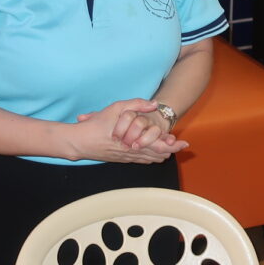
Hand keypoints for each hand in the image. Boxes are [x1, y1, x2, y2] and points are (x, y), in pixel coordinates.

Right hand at [72, 100, 188, 163]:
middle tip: (181, 146)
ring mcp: (127, 158)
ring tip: (170, 149)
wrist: (80, 142)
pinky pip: (141, 160)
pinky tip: (154, 155)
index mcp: (134, 142)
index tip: (184, 143)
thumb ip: (136, 104)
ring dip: (161, 154)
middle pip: (158, 155)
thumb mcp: (116, 108)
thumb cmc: (97, 125)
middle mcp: (133, 153)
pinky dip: (151, 157)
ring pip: (150, 159)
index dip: (173, 145)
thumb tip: (154, 103)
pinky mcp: (121, 159)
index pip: (159, 146)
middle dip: (170, 150)